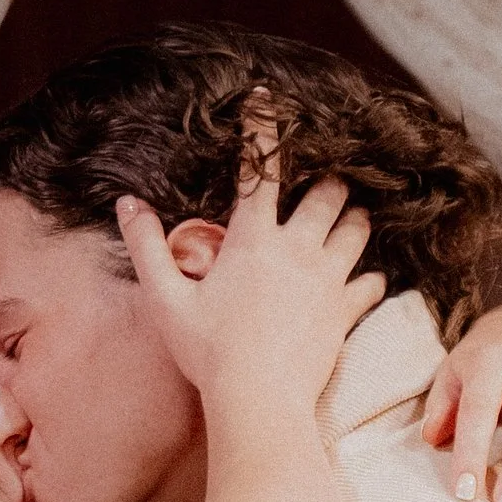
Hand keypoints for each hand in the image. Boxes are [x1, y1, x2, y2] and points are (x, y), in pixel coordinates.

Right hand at [117, 120, 383, 419]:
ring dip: (352, 221)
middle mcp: (297, 249)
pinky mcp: (346, 311)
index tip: (267, 98)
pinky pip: (373, 281)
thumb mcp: (167, 300)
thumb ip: (147, 248)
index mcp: (253, 239)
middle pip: (328, 193)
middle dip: (327, 183)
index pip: (258, 169)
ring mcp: (328, 279)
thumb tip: (128, 205)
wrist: (258, 403)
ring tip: (346, 221)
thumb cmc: (208, 354)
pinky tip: (363, 280)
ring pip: (357, 229)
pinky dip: (369, 277)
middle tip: (321, 186)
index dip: (262, 129)